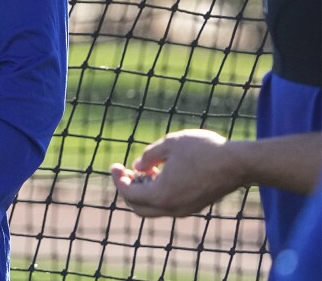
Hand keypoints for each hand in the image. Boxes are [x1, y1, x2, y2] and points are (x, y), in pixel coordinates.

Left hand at [109, 128, 242, 216]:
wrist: (239, 163)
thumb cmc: (204, 150)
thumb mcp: (170, 144)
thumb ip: (149, 156)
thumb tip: (137, 167)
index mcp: (162, 195)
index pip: (129, 194)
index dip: (117, 179)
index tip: (114, 165)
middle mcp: (173, 208)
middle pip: (138, 207)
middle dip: (127, 189)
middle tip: (124, 171)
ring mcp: (186, 210)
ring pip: (154, 208)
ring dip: (144, 192)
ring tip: (145, 170)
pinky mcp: (196, 206)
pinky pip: (169, 206)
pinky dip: (159, 194)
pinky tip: (163, 174)